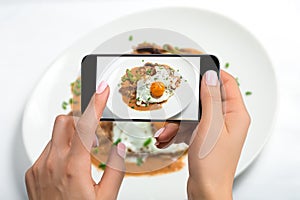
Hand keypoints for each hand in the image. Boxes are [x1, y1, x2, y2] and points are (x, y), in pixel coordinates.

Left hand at [25, 81, 125, 199]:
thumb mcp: (106, 197)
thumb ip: (116, 170)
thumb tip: (119, 148)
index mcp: (74, 167)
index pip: (87, 126)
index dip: (96, 103)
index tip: (102, 90)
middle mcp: (52, 163)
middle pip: (65, 121)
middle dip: (80, 122)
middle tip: (91, 138)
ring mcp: (39, 167)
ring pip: (56, 136)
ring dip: (71, 139)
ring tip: (80, 160)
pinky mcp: (32, 172)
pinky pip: (47, 150)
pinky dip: (59, 151)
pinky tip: (66, 169)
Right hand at [155, 70, 250, 198]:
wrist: (205, 190)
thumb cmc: (213, 165)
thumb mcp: (211, 126)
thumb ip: (211, 99)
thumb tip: (210, 76)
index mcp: (236, 114)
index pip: (227, 83)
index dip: (212, 73)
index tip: (196, 68)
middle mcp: (227, 120)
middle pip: (205, 99)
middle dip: (187, 105)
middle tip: (175, 108)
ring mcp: (215, 129)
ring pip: (194, 113)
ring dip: (178, 121)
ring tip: (167, 132)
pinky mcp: (205, 136)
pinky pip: (190, 125)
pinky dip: (178, 130)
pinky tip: (168, 138)